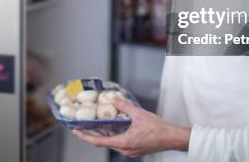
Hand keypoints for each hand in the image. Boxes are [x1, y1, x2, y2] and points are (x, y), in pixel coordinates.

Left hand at [72, 96, 189, 157]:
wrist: (173, 138)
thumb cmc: (159, 129)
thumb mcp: (139, 114)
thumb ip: (124, 106)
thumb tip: (113, 98)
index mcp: (124, 142)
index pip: (99, 142)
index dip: (85, 137)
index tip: (75, 131)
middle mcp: (125, 149)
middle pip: (104, 142)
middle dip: (93, 133)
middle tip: (83, 125)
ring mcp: (130, 150)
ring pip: (112, 142)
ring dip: (105, 133)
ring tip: (97, 123)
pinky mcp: (135, 148)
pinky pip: (120, 141)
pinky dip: (114, 134)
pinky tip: (115, 125)